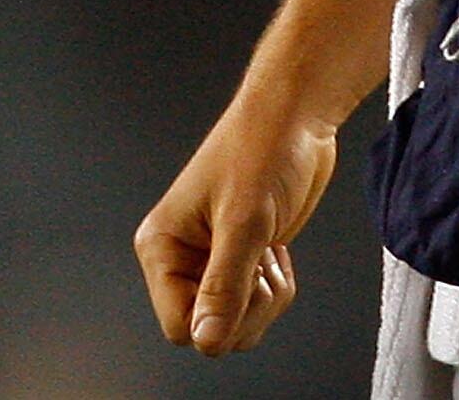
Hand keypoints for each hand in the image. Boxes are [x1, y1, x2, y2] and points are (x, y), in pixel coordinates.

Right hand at [133, 95, 339, 355]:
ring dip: (266, 297)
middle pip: (210, 331)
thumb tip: (205, 340)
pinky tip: (275, 248)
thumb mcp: (245, 222)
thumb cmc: (262, 148)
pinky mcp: (239, 260)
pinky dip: (275, 287)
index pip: (179, 326)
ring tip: (268, 248)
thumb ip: (224, 287)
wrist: (296, 118)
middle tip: (260, 260)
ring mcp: (211, 261)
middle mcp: (181, 258)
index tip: (245, 284)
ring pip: (237, 322)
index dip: (218, 319)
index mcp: (162, 246)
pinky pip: (255, 305)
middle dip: (249, 308)